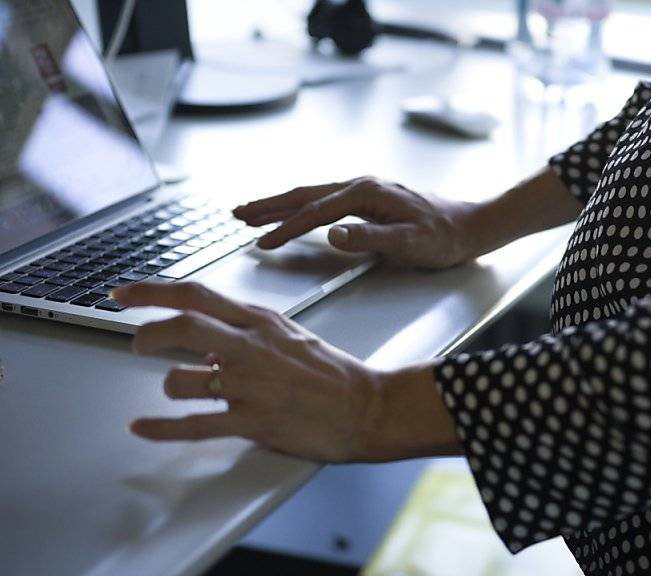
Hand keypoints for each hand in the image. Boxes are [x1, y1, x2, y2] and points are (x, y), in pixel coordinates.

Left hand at [116, 282, 461, 462]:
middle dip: (147, 334)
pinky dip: (160, 428)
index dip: (151, 292)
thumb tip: (208, 342)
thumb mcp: (291, 336)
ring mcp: (251, 386)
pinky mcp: (254, 422)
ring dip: (169, 386)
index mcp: (261, 322)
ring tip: (174, 391)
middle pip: (182, 327)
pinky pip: (194, 425)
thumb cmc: (334, 374)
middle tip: (135, 342)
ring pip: (181, 380)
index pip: (197, 295)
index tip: (123, 294)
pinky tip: (142, 427)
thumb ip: (248, 333)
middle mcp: (252, 348)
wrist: (369, 407)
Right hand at [234, 177, 479, 268]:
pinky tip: (292, 212)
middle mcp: (361, 185)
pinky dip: (300, 206)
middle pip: (304, 195)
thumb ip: (370, 239)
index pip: (315, 213)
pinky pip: (323, 200)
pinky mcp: (368, 198)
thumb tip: (333, 235)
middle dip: (268, 206)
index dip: (286, 229)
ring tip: (251, 213)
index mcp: (366, 194)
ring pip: (311, 195)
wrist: (470, 225)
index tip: (263, 244)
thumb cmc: (443, 236)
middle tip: (236, 215)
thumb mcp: (409, 243)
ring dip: (279, 204)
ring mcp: (364, 190)